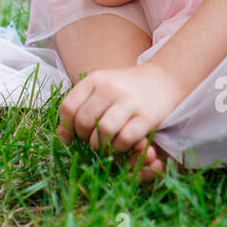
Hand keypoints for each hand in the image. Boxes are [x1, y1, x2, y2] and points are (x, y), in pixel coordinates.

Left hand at [57, 62, 185, 160]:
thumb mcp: (101, 89)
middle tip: (93, 141)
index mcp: (94, 79)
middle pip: (84, 122)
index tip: (73, 137)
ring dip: (101, 146)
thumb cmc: (126, 88)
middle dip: (84, 138)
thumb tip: (62, 138)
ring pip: (103, 131)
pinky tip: (121, 146)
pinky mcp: (146, 116)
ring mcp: (129, 101)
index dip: (67, 127)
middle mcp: (110, 88)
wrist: (164, 79)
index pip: (68, 107)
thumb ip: (80, 107)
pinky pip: (125, 138)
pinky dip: (120, 148)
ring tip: (106, 146)